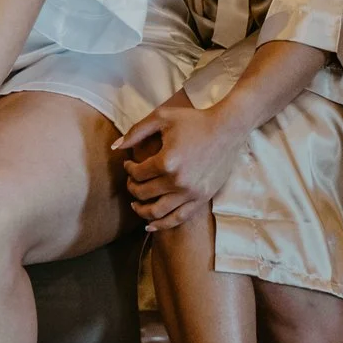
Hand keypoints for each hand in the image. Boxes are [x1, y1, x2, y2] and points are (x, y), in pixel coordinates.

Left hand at [116, 93, 248, 231]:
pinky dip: (162, 224)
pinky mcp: (201, 198)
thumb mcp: (162, 117)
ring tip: (136, 205)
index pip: (137, 173)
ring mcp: (191, 193)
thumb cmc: (194, 120)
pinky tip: (151, 225)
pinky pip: (178, 218)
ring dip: (142, 210)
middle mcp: (177, 181)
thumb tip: (115, 147)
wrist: (227, 129)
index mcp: (166, 161)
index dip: (128, 169)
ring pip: (158, 212)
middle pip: (144, 193)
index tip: (129, 164)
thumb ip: (136, 132)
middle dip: (132, 188)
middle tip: (131, 181)